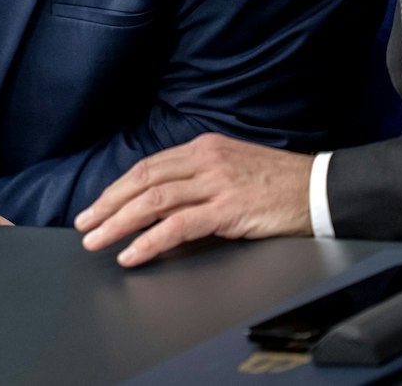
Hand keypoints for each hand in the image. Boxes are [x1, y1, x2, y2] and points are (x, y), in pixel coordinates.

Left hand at [72, 134, 310, 265]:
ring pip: (154, 201)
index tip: (97, 205)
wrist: (318, 189)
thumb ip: (198, 180)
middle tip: (84, 224)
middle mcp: (204, 160)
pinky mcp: (228, 209)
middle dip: (108, 203)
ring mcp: (216, 183)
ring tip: (96, 240)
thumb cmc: (277, 183)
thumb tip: (161, 205)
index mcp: (203, 148)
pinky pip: (178, 225)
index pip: (148, 166)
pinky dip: (150, 240)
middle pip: (143, 179)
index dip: (118, 187)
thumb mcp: (231, 169)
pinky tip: (133, 253)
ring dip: (119, 222)